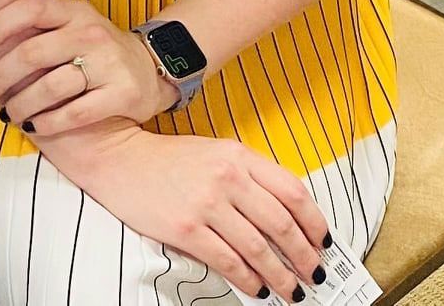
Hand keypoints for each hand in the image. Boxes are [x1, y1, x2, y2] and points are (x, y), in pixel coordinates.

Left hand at [0, 0, 177, 132]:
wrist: (152, 69)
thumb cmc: (94, 50)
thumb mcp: (73, 26)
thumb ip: (38, 29)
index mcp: (76, 11)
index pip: (31, 8)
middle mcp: (92, 33)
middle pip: (33, 53)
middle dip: (1, 76)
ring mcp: (110, 63)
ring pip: (51, 87)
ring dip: (20, 104)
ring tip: (7, 113)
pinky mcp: (123, 94)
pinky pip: (75, 113)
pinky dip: (47, 123)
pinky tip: (33, 126)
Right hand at [40, 123, 330, 301]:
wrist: (118, 158)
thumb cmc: (168, 159)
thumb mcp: (215, 153)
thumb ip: (250, 177)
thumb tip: (287, 219)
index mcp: (238, 155)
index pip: (293, 192)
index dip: (315, 222)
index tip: (325, 242)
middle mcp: (226, 177)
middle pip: (282, 225)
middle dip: (305, 256)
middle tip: (316, 274)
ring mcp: (205, 204)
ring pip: (259, 249)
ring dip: (282, 276)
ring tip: (292, 290)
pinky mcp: (185, 228)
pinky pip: (228, 262)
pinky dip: (249, 280)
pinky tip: (257, 289)